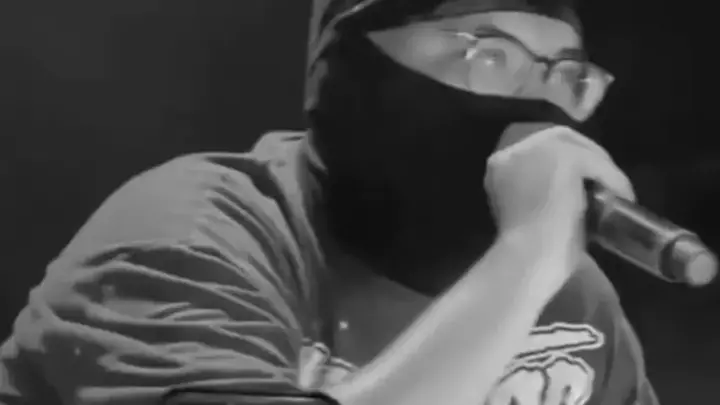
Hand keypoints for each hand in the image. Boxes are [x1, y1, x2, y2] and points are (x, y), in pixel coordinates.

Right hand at [484, 125, 634, 286]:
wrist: (528, 257)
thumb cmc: (524, 249)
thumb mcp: (523, 211)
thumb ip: (534, 192)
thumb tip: (566, 189)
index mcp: (499, 163)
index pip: (536, 145)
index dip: (559, 155)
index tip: (579, 177)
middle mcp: (515, 149)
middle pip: (559, 138)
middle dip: (585, 156)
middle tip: (605, 180)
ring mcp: (539, 149)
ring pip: (582, 150)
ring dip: (603, 170)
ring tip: (617, 194)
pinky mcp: (566, 157)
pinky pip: (598, 164)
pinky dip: (615, 181)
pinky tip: (625, 199)